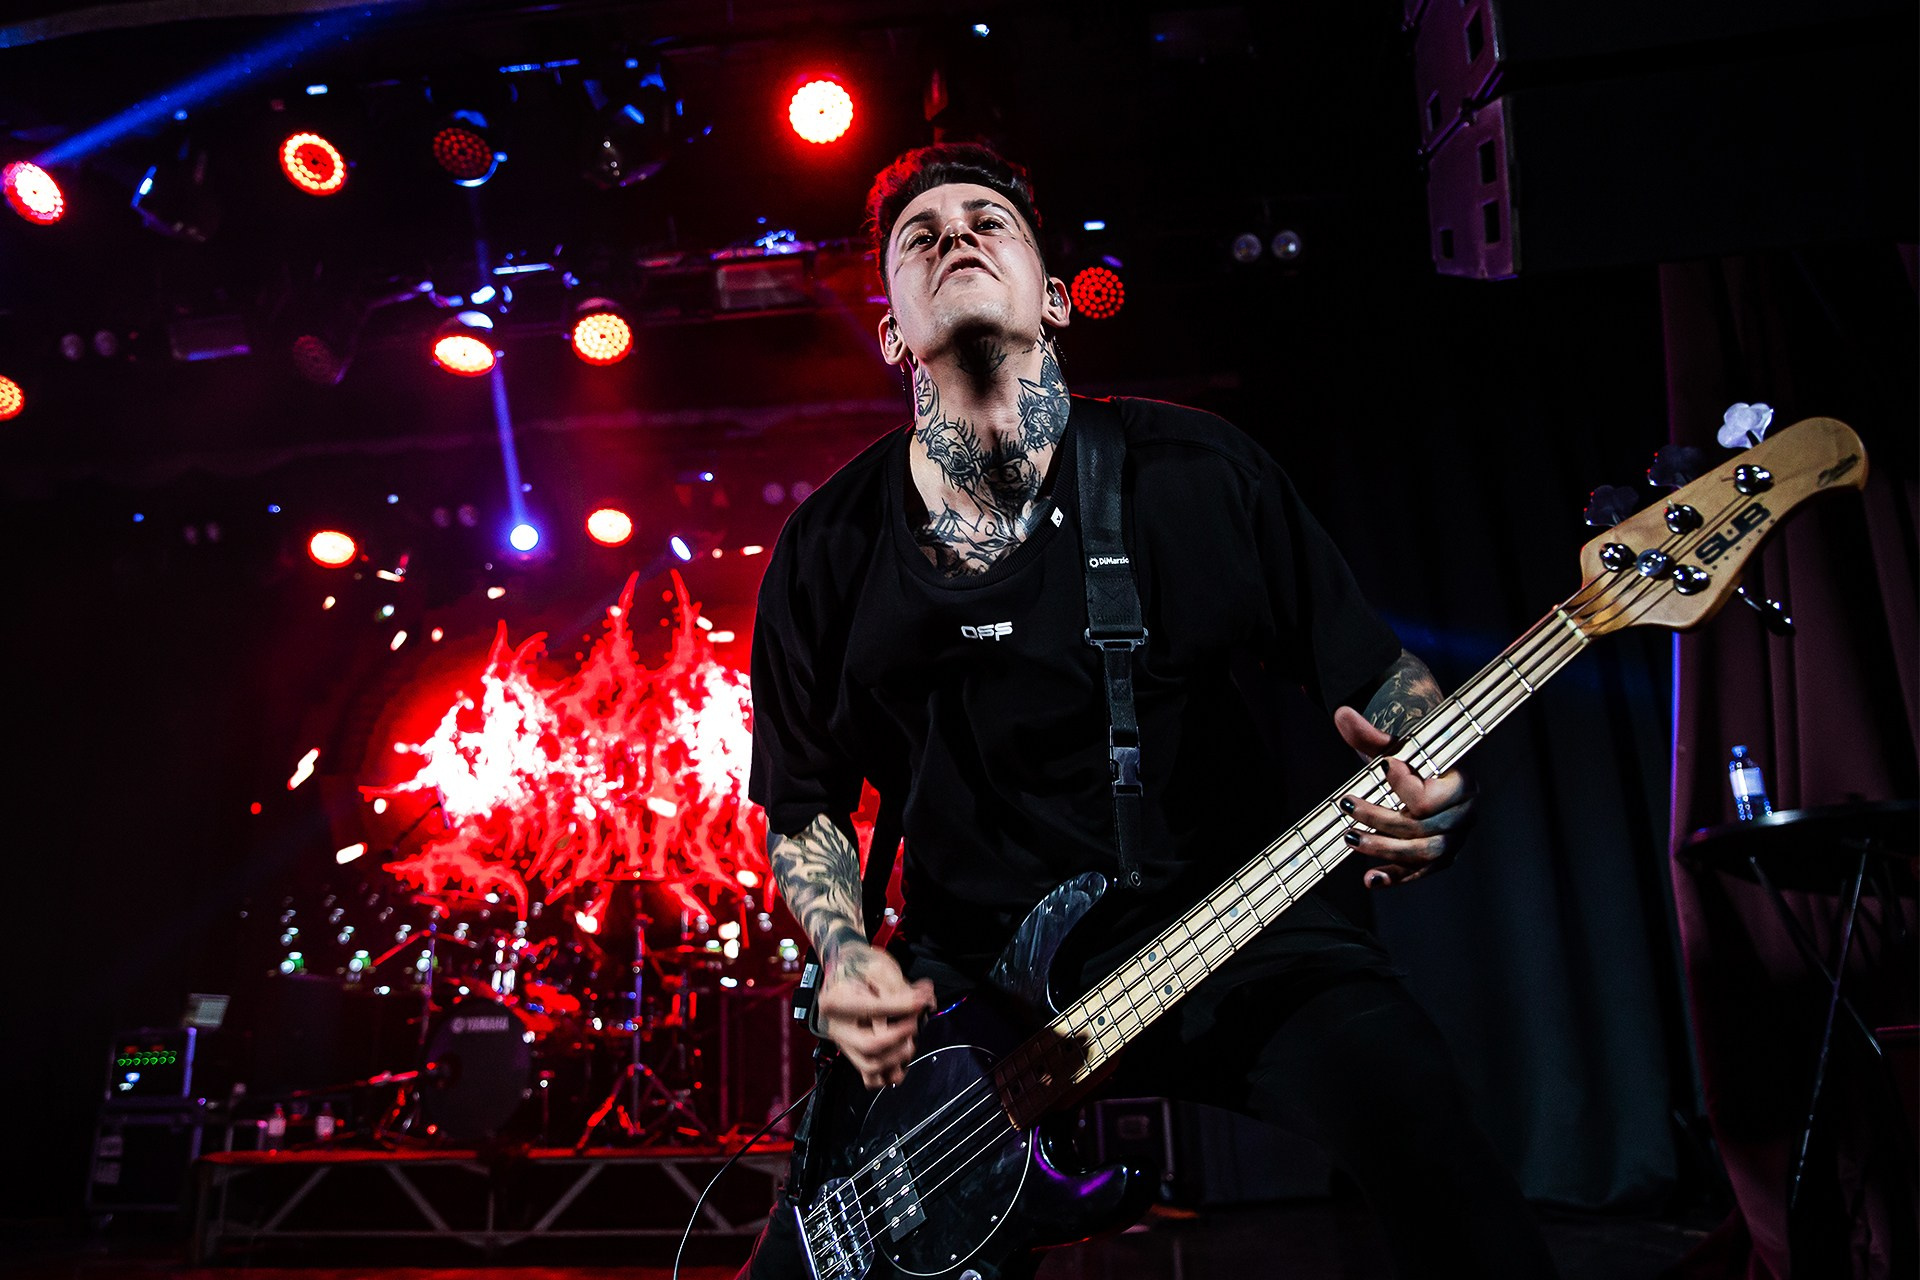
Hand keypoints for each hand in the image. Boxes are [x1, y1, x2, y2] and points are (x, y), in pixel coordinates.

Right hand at [816, 941, 936, 1088]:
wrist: (846, 968)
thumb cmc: (860, 966)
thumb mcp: (878, 966)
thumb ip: (901, 988)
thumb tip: (925, 1001)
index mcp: (836, 1000)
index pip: (874, 1010)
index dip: (904, 1006)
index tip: (923, 1002)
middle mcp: (836, 1026)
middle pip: (870, 1045)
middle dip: (901, 1036)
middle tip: (914, 1023)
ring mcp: (844, 1042)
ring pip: (871, 1066)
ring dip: (898, 1057)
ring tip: (909, 1040)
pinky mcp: (853, 1053)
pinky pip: (870, 1077)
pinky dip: (888, 1073)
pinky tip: (901, 1059)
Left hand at [1332, 706, 1476, 888]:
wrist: (1422, 777)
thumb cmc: (1410, 759)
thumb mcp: (1392, 746)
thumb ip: (1370, 734)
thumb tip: (1342, 714)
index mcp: (1462, 783)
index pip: (1429, 795)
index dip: (1403, 784)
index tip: (1382, 768)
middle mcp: (1464, 814)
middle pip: (1421, 827)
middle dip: (1380, 819)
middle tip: (1348, 806)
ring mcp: (1454, 839)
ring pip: (1421, 853)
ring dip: (1383, 849)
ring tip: (1351, 838)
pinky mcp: (1441, 858)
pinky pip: (1420, 873)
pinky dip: (1395, 878)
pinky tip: (1370, 880)